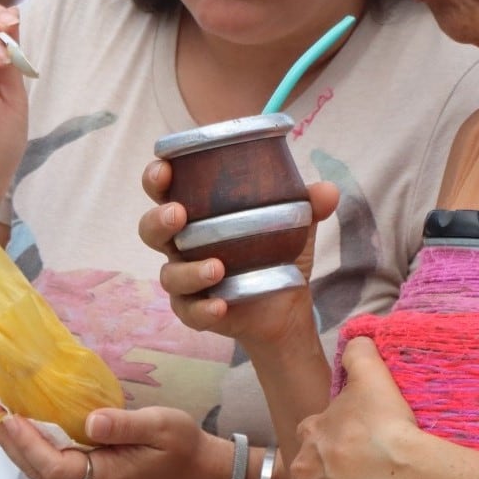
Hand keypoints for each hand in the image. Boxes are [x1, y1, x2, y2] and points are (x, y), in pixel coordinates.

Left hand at [0, 403, 221, 478]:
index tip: (8, 414)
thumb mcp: (162, 427)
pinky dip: (37, 450)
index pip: (54, 466)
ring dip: (20, 446)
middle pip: (39, 472)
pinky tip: (31, 429)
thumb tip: (90, 420)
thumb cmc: (184, 448)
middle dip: (11, 441)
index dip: (26, 441)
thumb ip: (125, 424)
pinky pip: (55, 472)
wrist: (201, 476)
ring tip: (1, 415)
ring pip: (43, 474)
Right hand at [139, 157, 338, 345]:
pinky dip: (203, 309)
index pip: (165, 189)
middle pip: (151, 229)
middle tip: (179, 213)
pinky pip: (189, 312)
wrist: (286, 305)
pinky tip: (221, 306)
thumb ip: (308, 205)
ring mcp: (186, 280)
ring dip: (190, 271)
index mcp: (197, 213)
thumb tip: (328, 190)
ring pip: (170, 274)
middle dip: (159, 219)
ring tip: (218, 267)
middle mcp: (183, 244)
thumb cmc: (276, 251)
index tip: (164, 167)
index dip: (157, 177)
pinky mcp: (195, 311)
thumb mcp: (294, 224)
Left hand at [291, 337, 419, 478]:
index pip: (314, 431)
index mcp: (310, 434)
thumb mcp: (370, 373)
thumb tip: (357, 336)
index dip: (334, 433)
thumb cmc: (383, 423)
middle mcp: (305, 471)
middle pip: (314, 470)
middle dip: (330, 471)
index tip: (354, 438)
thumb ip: (359, 349)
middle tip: (359, 471)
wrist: (399, 468)